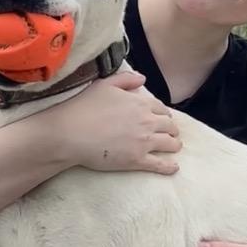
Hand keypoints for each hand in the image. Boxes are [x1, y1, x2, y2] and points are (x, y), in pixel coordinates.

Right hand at [47, 71, 180, 173]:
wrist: (71, 133)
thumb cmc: (84, 107)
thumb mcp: (104, 84)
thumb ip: (126, 79)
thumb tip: (143, 79)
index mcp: (141, 103)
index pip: (161, 108)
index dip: (163, 114)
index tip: (161, 118)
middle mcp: (147, 121)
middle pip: (169, 126)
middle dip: (172, 129)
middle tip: (170, 134)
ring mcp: (144, 142)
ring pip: (170, 144)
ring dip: (174, 145)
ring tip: (174, 147)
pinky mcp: (137, 160)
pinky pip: (160, 165)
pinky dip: (170, 167)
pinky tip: (174, 168)